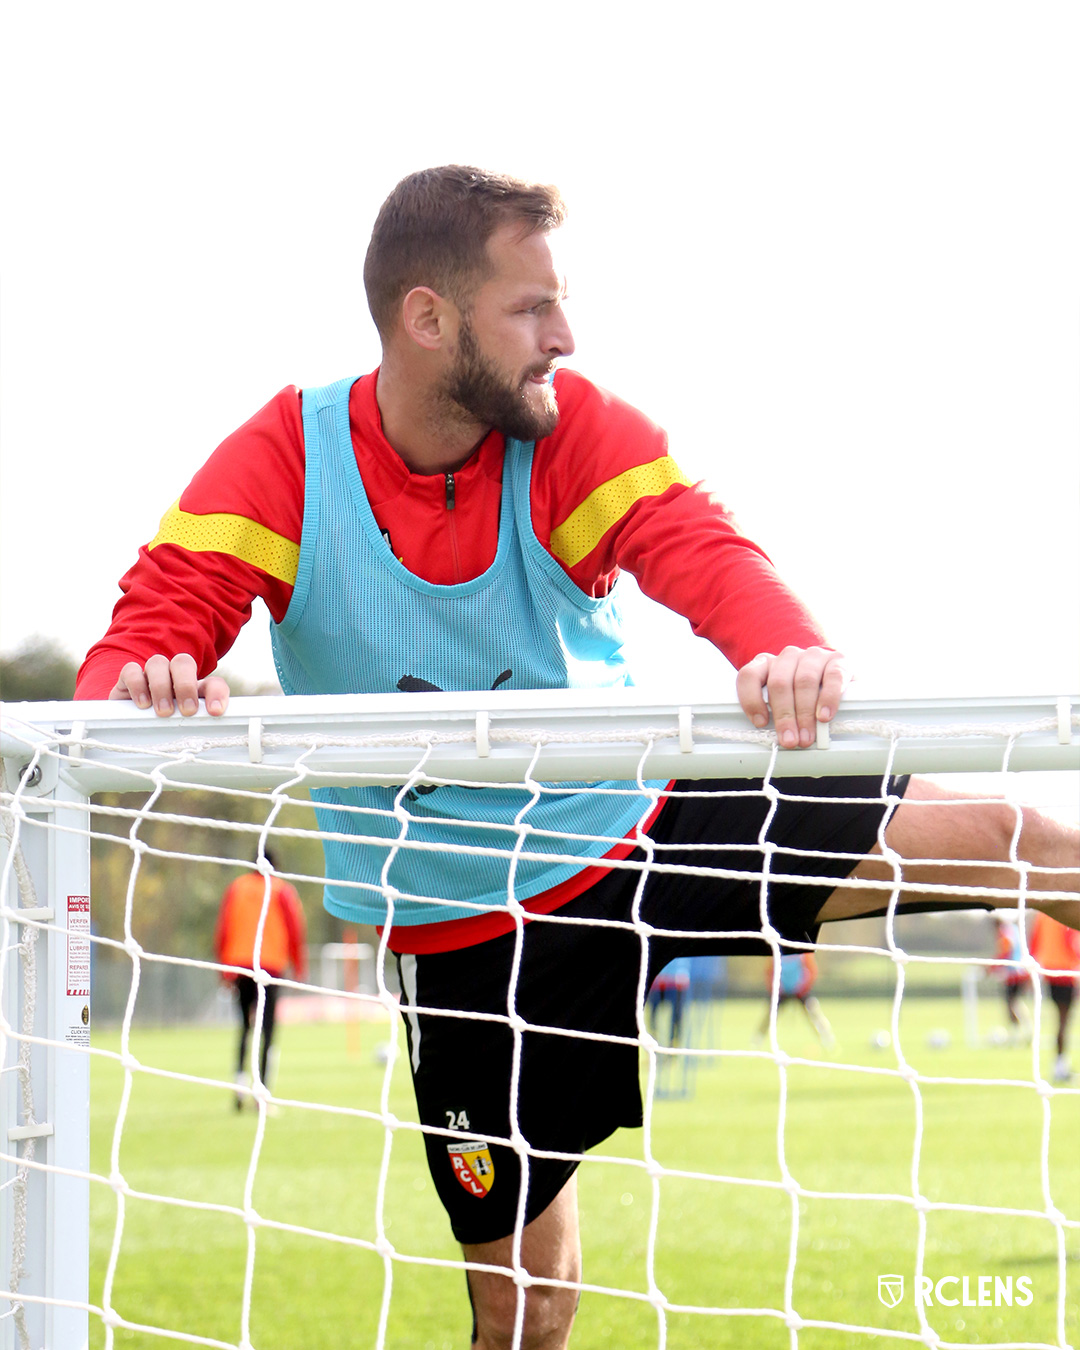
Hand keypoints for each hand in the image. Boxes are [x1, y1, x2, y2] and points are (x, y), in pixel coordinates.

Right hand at [109, 653, 230, 717]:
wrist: (130, 724)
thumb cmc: (163, 727)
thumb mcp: (183, 727)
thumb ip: (195, 725)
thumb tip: (206, 735)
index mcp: (194, 688)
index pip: (212, 682)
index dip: (217, 693)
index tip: (215, 712)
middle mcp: (173, 675)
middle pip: (183, 662)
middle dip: (186, 685)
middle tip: (187, 710)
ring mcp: (150, 674)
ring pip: (157, 662)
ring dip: (162, 686)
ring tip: (164, 712)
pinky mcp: (128, 678)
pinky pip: (131, 670)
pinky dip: (137, 685)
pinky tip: (143, 704)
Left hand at [736, 646, 849, 748]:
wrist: (839, 679)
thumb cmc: (805, 696)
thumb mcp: (784, 702)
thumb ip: (774, 713)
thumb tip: (775, 740)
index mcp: (767, 663)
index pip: (749, 676)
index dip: (751, 700)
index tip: (761, 723)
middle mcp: (788, 656)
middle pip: (779, 683)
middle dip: (784, 716)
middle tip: (789, 740)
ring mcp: (813, 655)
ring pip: (804, 681)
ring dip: (805, 713)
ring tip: (807, 736)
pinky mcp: (837, 659)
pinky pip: (833, 676)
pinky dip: (828, 699)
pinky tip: (825, 716)